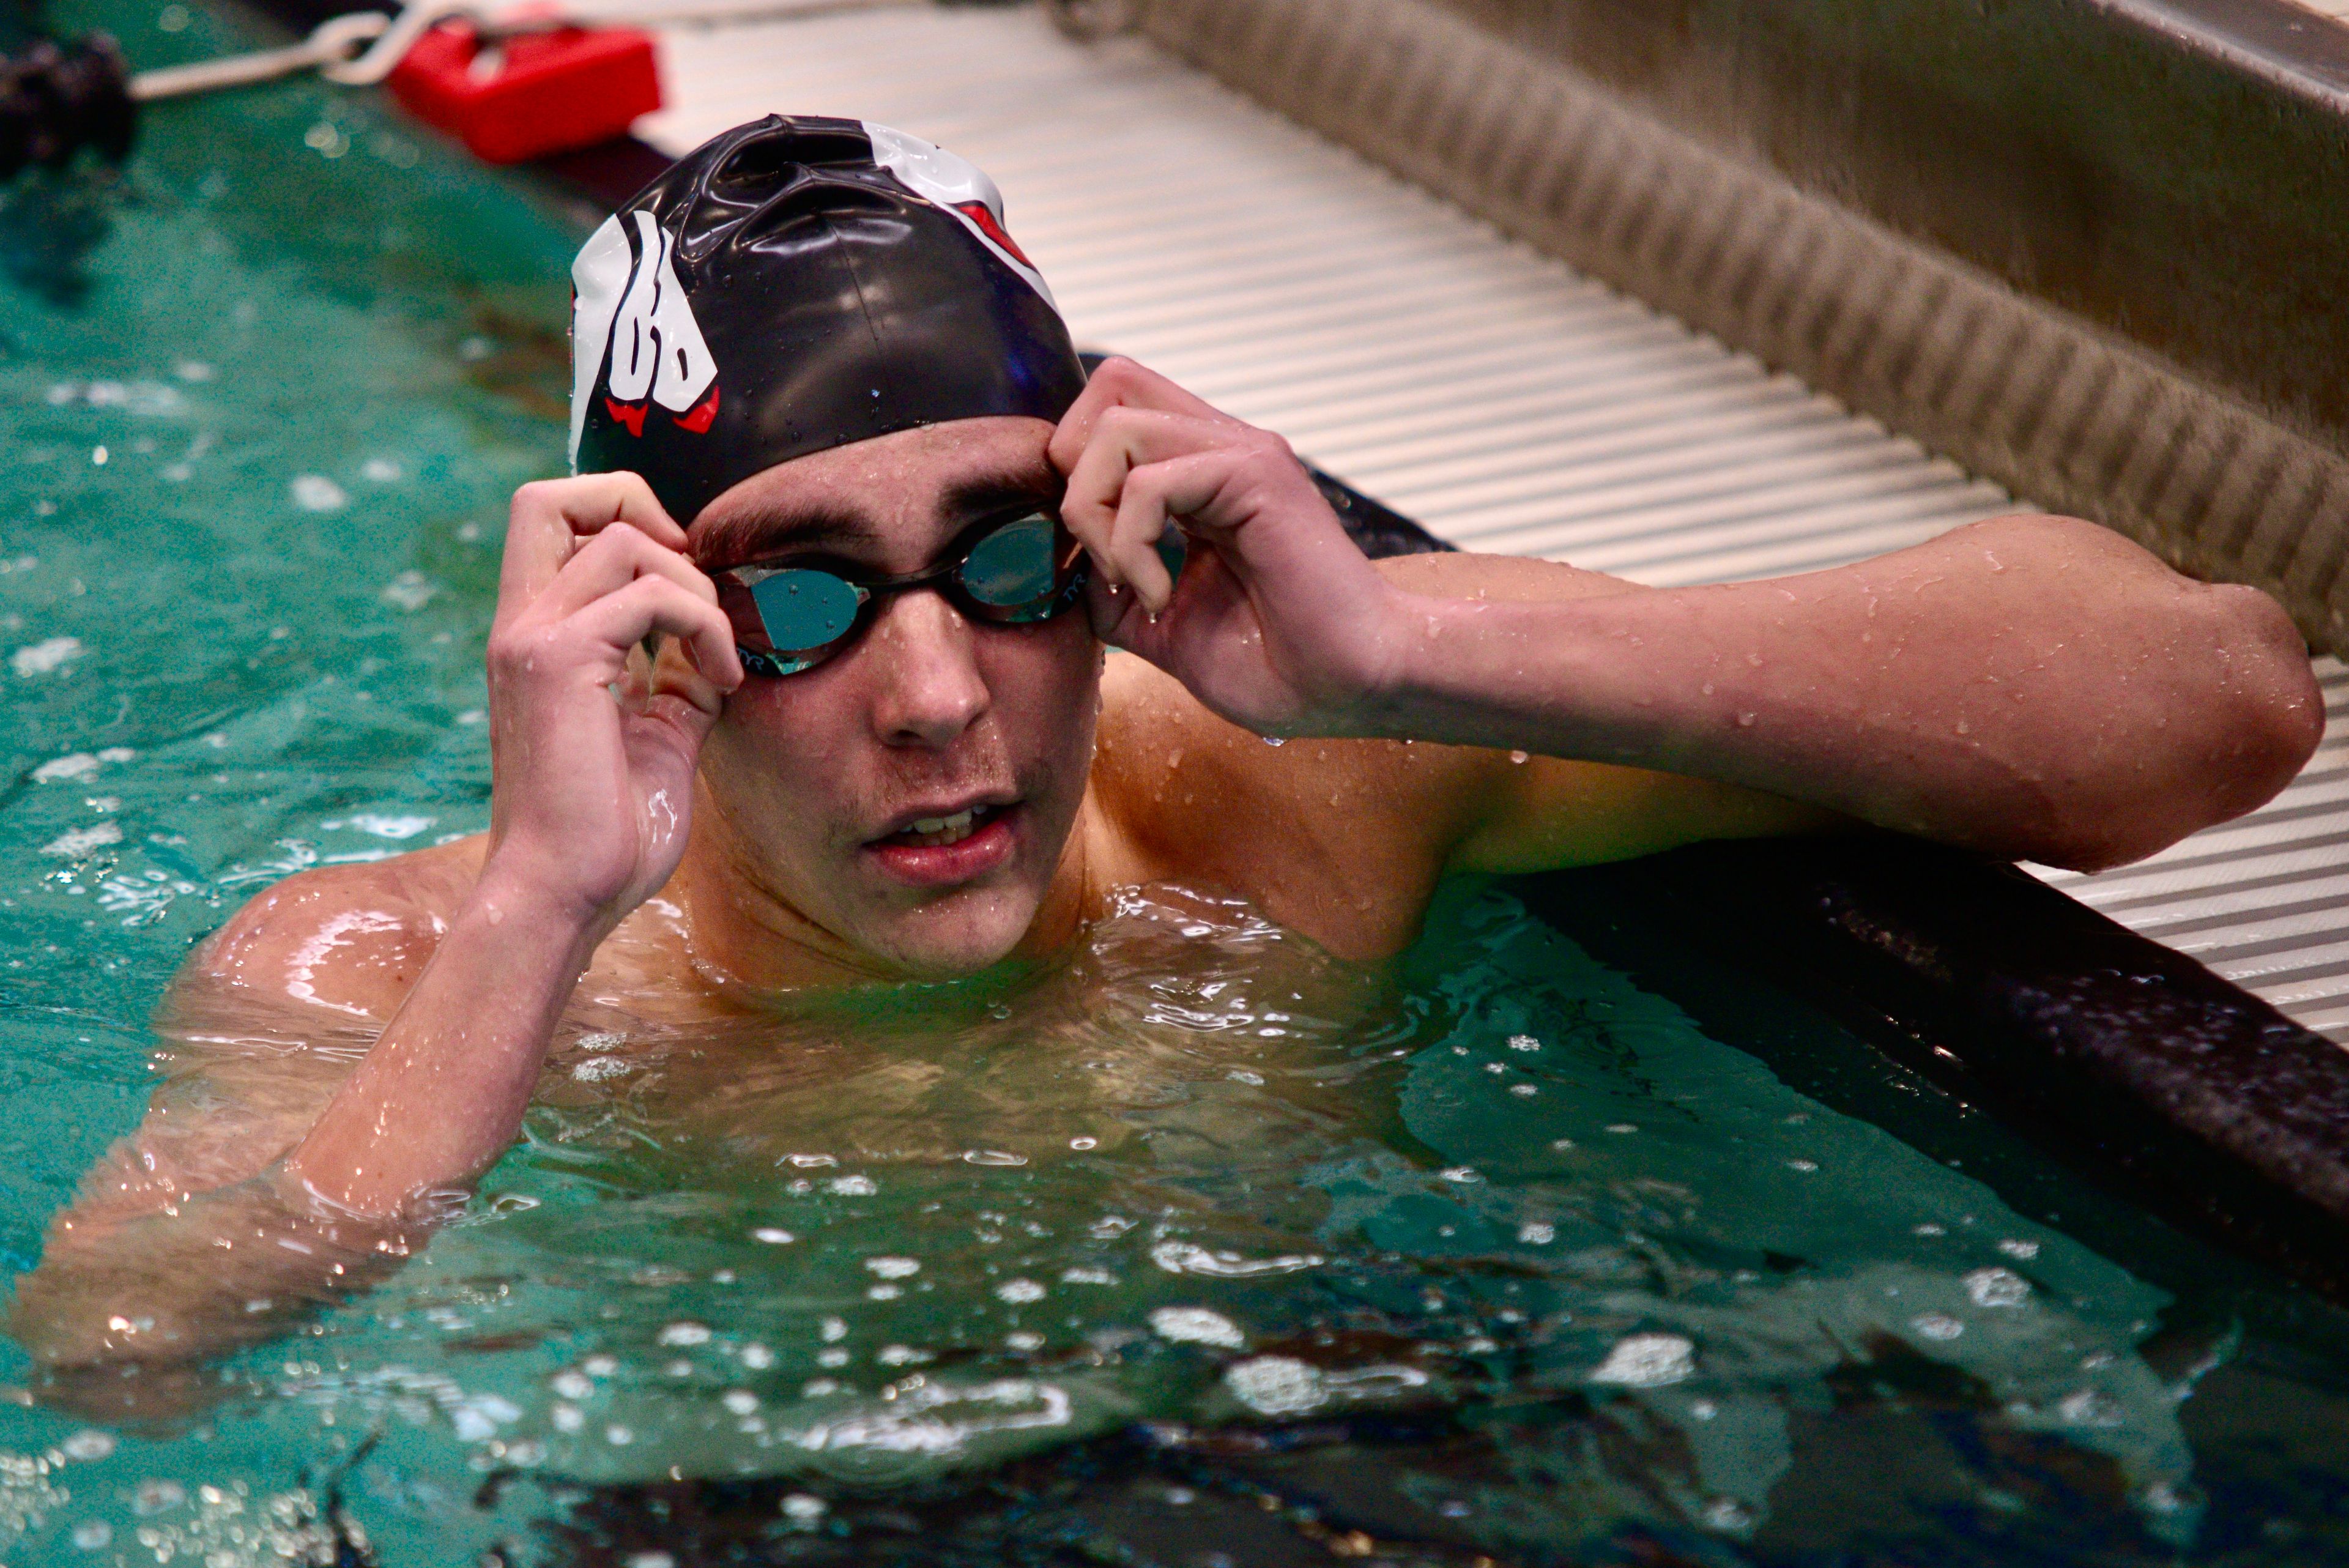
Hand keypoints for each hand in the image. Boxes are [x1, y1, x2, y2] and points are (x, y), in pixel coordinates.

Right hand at [482, 474, 741, 932]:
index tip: (687, 591)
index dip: (627, 522)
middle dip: (640, 507)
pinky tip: (721, 682)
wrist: (565, 897)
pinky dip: (706, 625)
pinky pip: (652, 594)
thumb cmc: (606, 833)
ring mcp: (533, 638)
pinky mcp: (560, 661)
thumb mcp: (660, 734)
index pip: (553, 522)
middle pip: (552, 495)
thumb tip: (716, 640)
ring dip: (697, 587)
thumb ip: (676, 677)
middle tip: (695, 587)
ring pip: (622, 536)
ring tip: (719, 659)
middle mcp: (521, 625)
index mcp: (535, 638)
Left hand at [1050, 359, 1405, 735]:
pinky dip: (1132, 546)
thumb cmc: (1281, 665)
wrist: (1352, 686)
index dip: (1073, 470)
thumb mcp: (1165, 629)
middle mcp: (1220, 447)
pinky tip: (1160, 594)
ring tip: (1130, 580)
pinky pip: (1149, 482)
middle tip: (1095, 551)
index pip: (1110, 411)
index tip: (1088, 557)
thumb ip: (1116, 590)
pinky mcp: (1255, 475)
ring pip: (1115, 428)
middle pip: (1108, 388)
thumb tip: (1069, 570)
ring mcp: (1240, 454)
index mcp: (1200, 473)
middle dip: (1070, 470)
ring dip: (1095, 514)